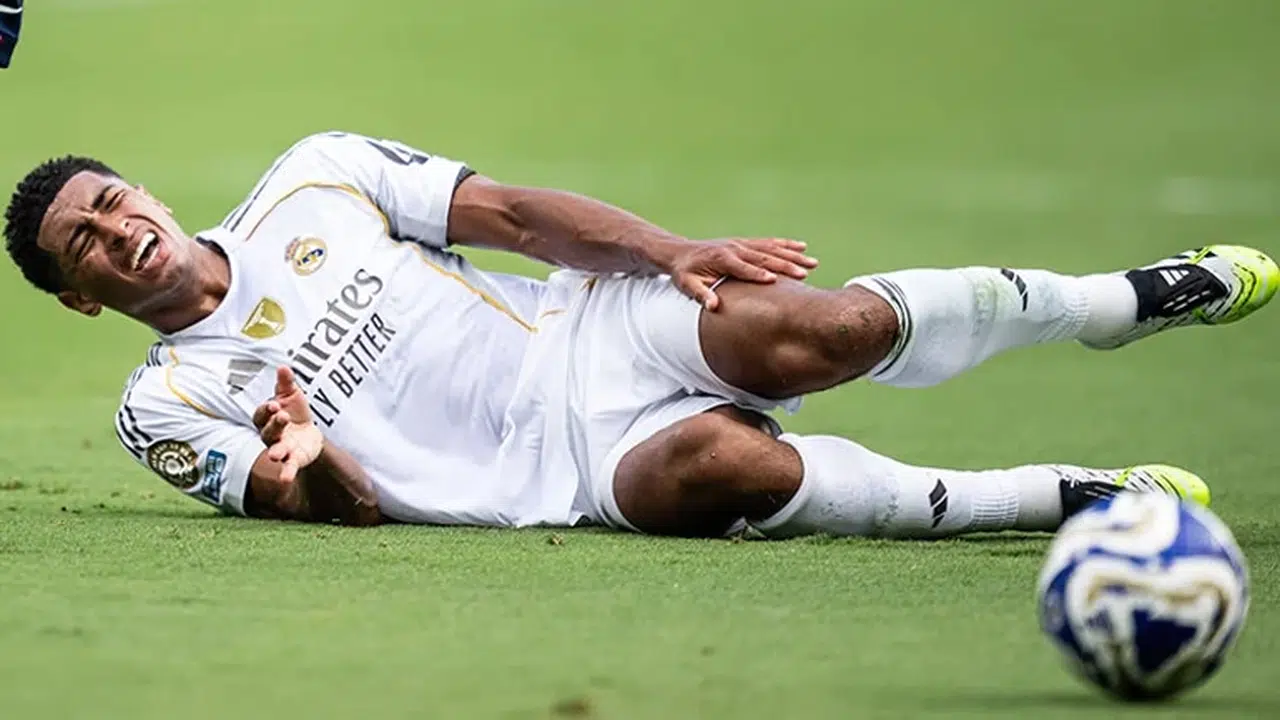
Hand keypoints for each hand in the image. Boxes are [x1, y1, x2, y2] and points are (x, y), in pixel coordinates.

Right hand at [252, 366, 323, 483]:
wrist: (309, 431)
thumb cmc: (295, 411)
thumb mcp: (292, 395)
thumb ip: (286, 383)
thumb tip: (283, 366)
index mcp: (268, 418)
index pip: (262, 414)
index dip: (267, 409)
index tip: (275, 404)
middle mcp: (271, 434)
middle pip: (268, 431)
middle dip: (274, 425)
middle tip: (282, 417)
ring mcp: (282, 448)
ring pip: (275, 450)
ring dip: (275, 452)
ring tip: (275, 455)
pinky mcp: (293, 460)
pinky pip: (288, 467)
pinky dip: (286, 472)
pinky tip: (285, 478)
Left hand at [661, 238, 817, 310]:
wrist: (681, 253)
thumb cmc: (684, 272)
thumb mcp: (687, 285)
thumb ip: (700, 295)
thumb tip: (713, 307)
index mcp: (721, 259)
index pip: (743, 268)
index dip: (758, 274)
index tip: (775, 280)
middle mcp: (735, 248)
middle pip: (764, 257)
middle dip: (785, 265)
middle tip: (805, 273)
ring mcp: (742, 244)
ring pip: (771, 249)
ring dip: (793, 255)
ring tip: (812, 262)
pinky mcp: (746, 243)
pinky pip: (769, 243)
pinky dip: (786, 244)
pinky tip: (802, 246)